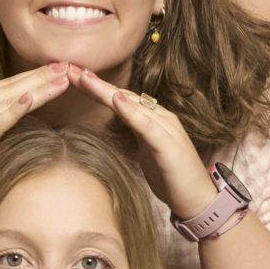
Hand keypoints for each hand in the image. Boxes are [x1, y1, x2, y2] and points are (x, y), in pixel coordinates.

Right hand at [0, 66, 70, 206]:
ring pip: (8, 100)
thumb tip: (26, 116)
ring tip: (61, 79)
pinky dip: (14, 110)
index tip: (57, 67)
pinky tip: (30, 99)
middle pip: (11, 87)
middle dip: (41, 76)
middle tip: (66, 65)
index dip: (33, 75)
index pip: (8, 85)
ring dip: (37, 88)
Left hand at [64, 65, 217, 218]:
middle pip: (122, 96)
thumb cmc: (172, 177)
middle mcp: (161, 118)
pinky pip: (146, 125)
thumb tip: (119, 124)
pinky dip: (130, 112)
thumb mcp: (148, 151)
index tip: (72, 77)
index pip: (120, 99)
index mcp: (154, 119)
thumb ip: (136, 133)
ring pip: (131, 105)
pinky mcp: (168, 145)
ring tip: (85, 79)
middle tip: (70, 69)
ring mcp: (166, 129)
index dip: (96, 88)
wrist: (199, 199)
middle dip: (95, 83)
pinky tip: (116, 100)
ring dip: (106, 91)